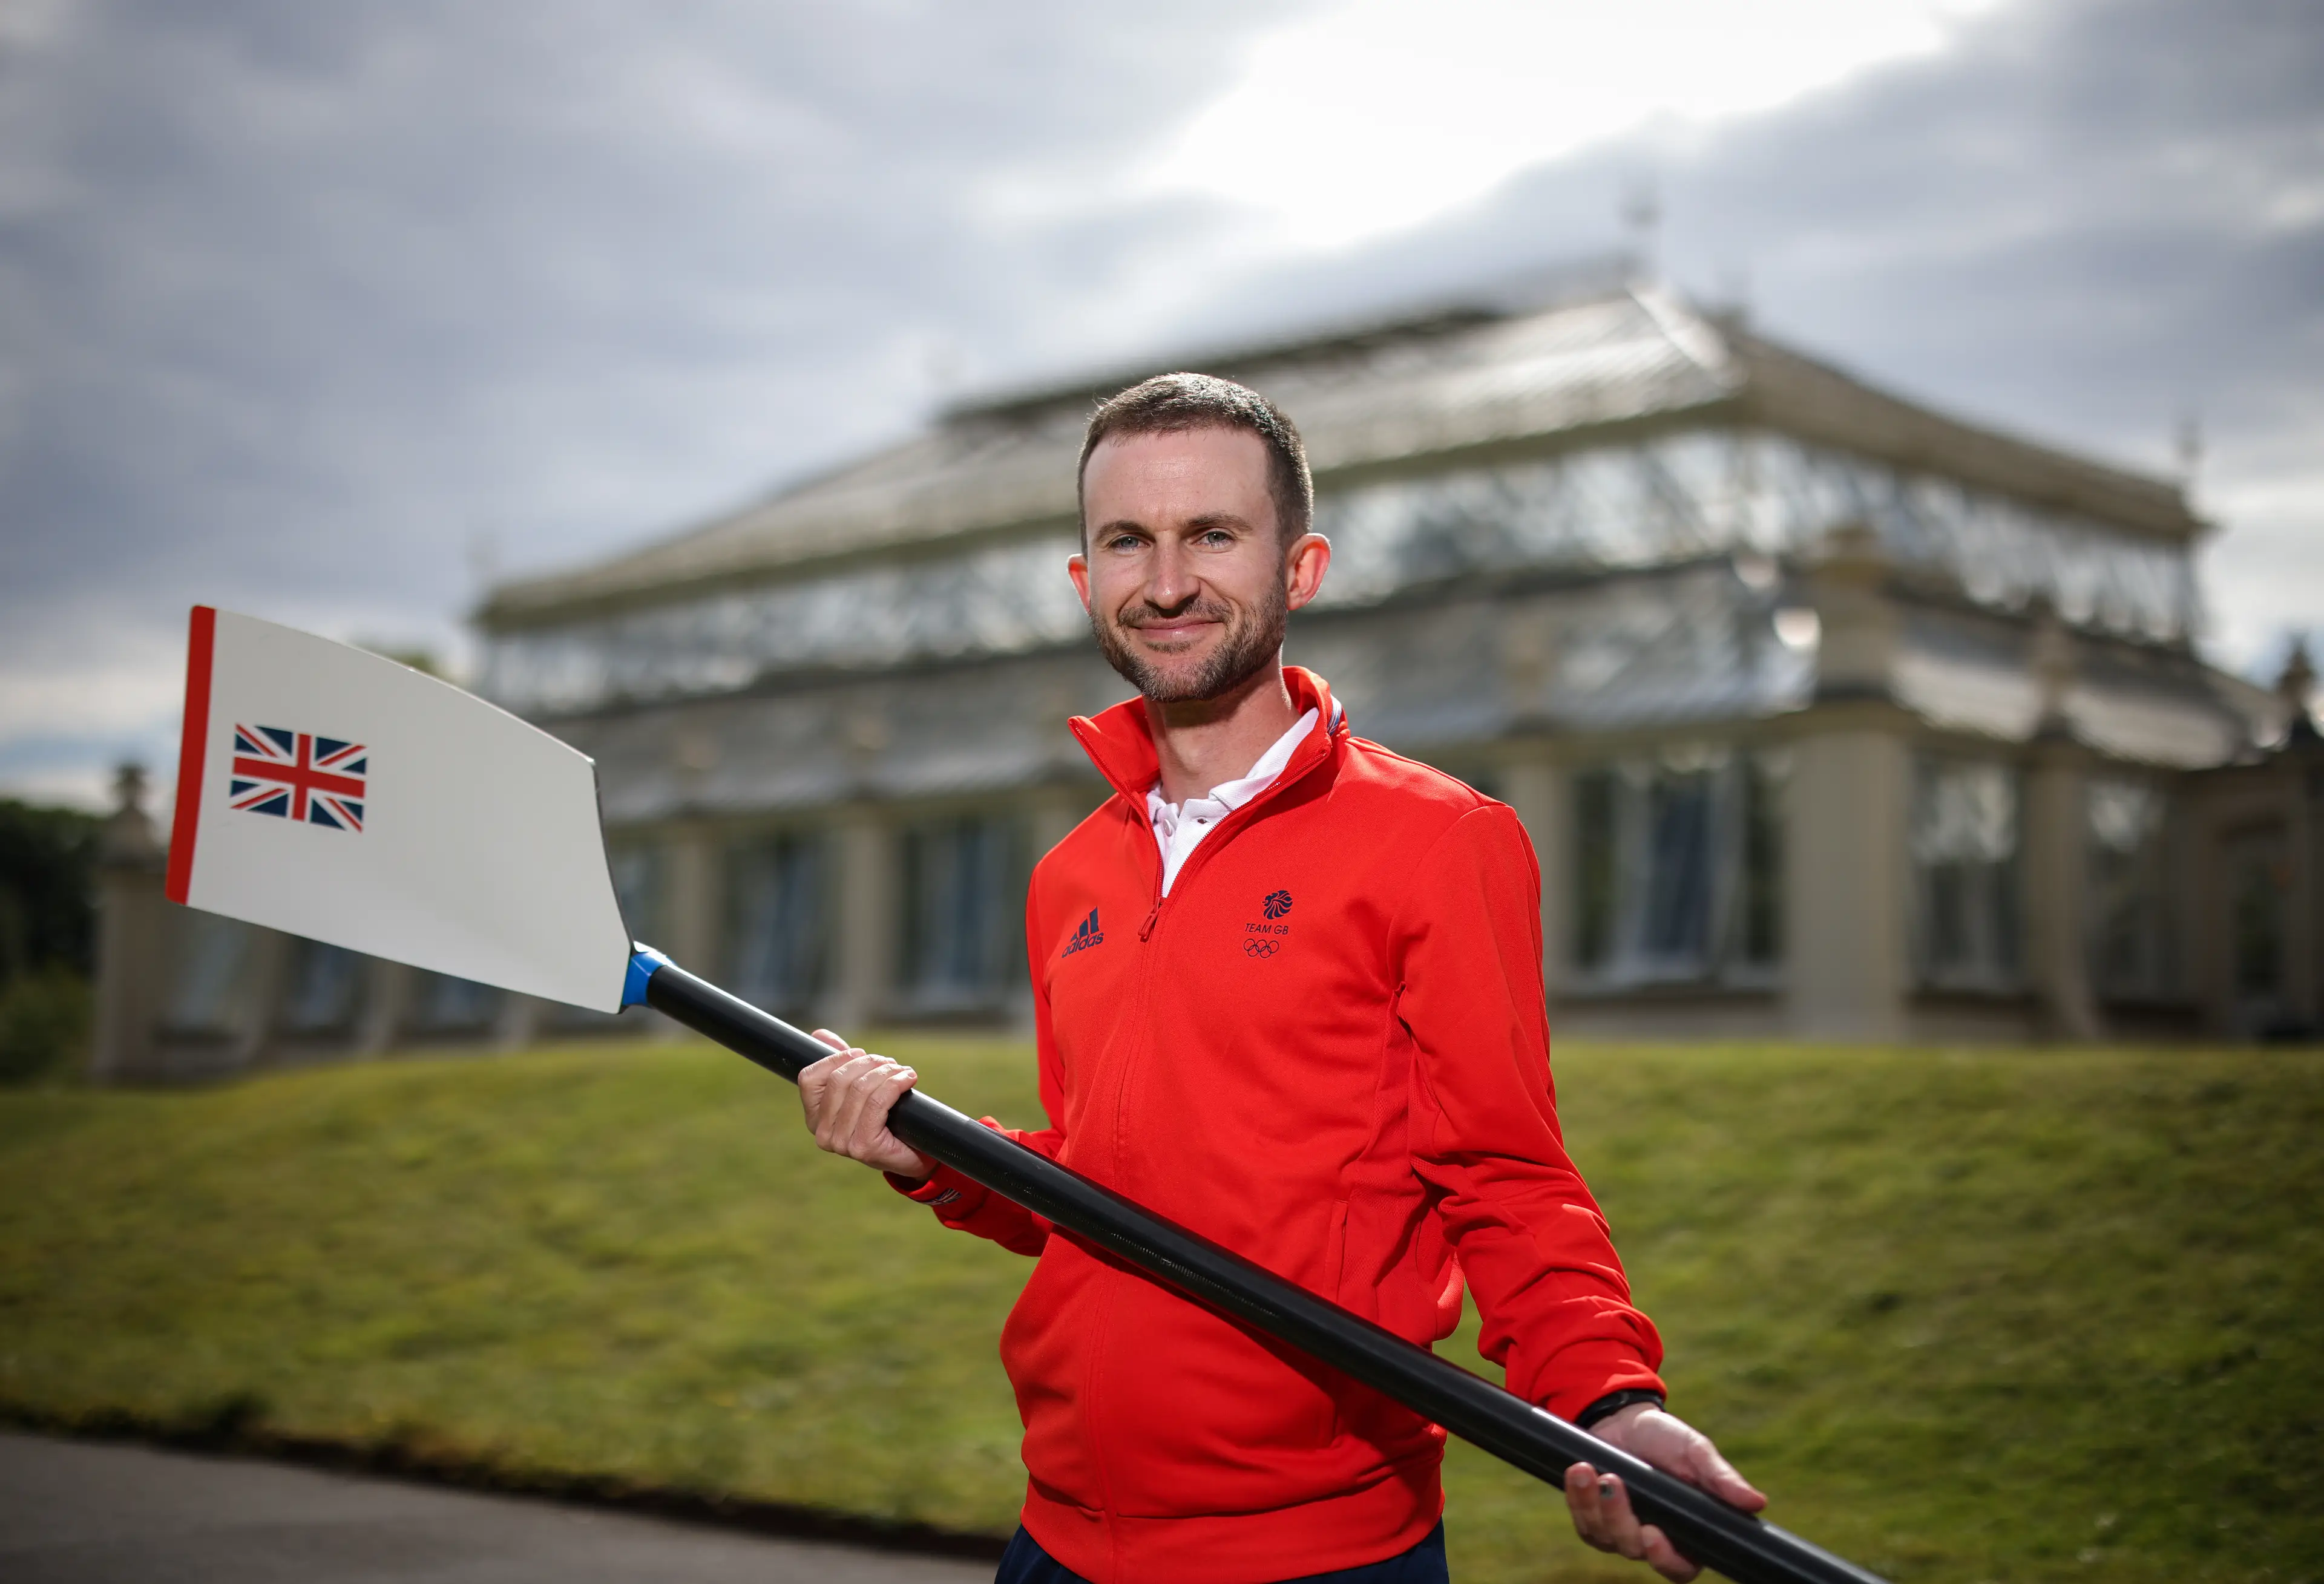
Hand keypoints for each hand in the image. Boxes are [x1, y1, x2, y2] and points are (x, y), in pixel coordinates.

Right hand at [797, 1031, 932, 1179]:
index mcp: (814, 1118)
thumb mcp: (859, 1090)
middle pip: (839, 1079)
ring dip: (886, 1072)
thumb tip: (820, 1035)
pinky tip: (908, 1079)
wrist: (913, 1155)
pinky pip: (878, 1102)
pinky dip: (895, 1084)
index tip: (861, 1055)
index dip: (837, 1057)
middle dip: (869, 1062)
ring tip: (901, 1071)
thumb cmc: (885, 1120)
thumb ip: (839, 1064)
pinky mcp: (864, 1147)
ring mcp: (841, 1143)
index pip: (809, 1077)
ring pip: (860, 1089)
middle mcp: (822, 1133)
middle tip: (889, 1063)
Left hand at [1563, 1404, 1765, 1581]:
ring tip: (1587, 1469)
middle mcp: (1652, 1538)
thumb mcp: (1696, 1452)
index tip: (1652, 1533)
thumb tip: (1757, 1502)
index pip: (1679, 1567)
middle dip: (1619, 1518)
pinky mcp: (1593, 1516)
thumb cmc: (1667, 1438)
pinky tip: (1578, 1470)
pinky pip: (1582, 1520)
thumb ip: (1721, 1479)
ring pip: (1604, 1538)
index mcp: (1685, 1532)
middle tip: (1613, 1481)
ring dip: (1593, 1504)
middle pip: (1634, 1550)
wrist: (1625, 1417)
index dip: (1665, 1559)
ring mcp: (1620, 1529)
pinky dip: (1577, 1497)